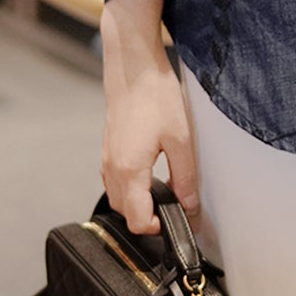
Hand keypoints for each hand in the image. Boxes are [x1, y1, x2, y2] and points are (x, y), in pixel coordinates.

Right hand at [100, 6, 202, 235]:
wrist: (133, 67)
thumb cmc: (155, 96)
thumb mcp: (180, 138)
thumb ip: (185, 176)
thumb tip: (190, 205)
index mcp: (130, 171)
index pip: (137, 220)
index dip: (158, 227)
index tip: (176, 219)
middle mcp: (112, 169)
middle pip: (125, 213)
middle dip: (148, 217)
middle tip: (173, 207)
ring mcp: (106, 158)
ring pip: (117, 198)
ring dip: (137, 203)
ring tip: (162, 192)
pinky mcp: (107, 148)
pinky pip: (113, 181)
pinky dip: (128, 187)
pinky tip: (147, 174)